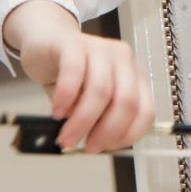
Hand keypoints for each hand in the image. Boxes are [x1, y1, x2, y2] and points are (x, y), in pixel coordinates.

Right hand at [1, 0, 149, 152]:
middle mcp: (123, 59)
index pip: (145, 111)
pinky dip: (65, 98)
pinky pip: (73, 73)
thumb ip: (98, 120)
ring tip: (66, 136)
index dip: (127, 135)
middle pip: (126, 102)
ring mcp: (100, 48)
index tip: (106, 148)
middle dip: (106, 132)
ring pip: (100, 91)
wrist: (44, 42)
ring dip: (82, 121)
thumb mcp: (88, 101)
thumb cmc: (69, 76)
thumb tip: (97, 144)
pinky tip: (58, 111)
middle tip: (86, 147)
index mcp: (135, 76)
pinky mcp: (73, 43)